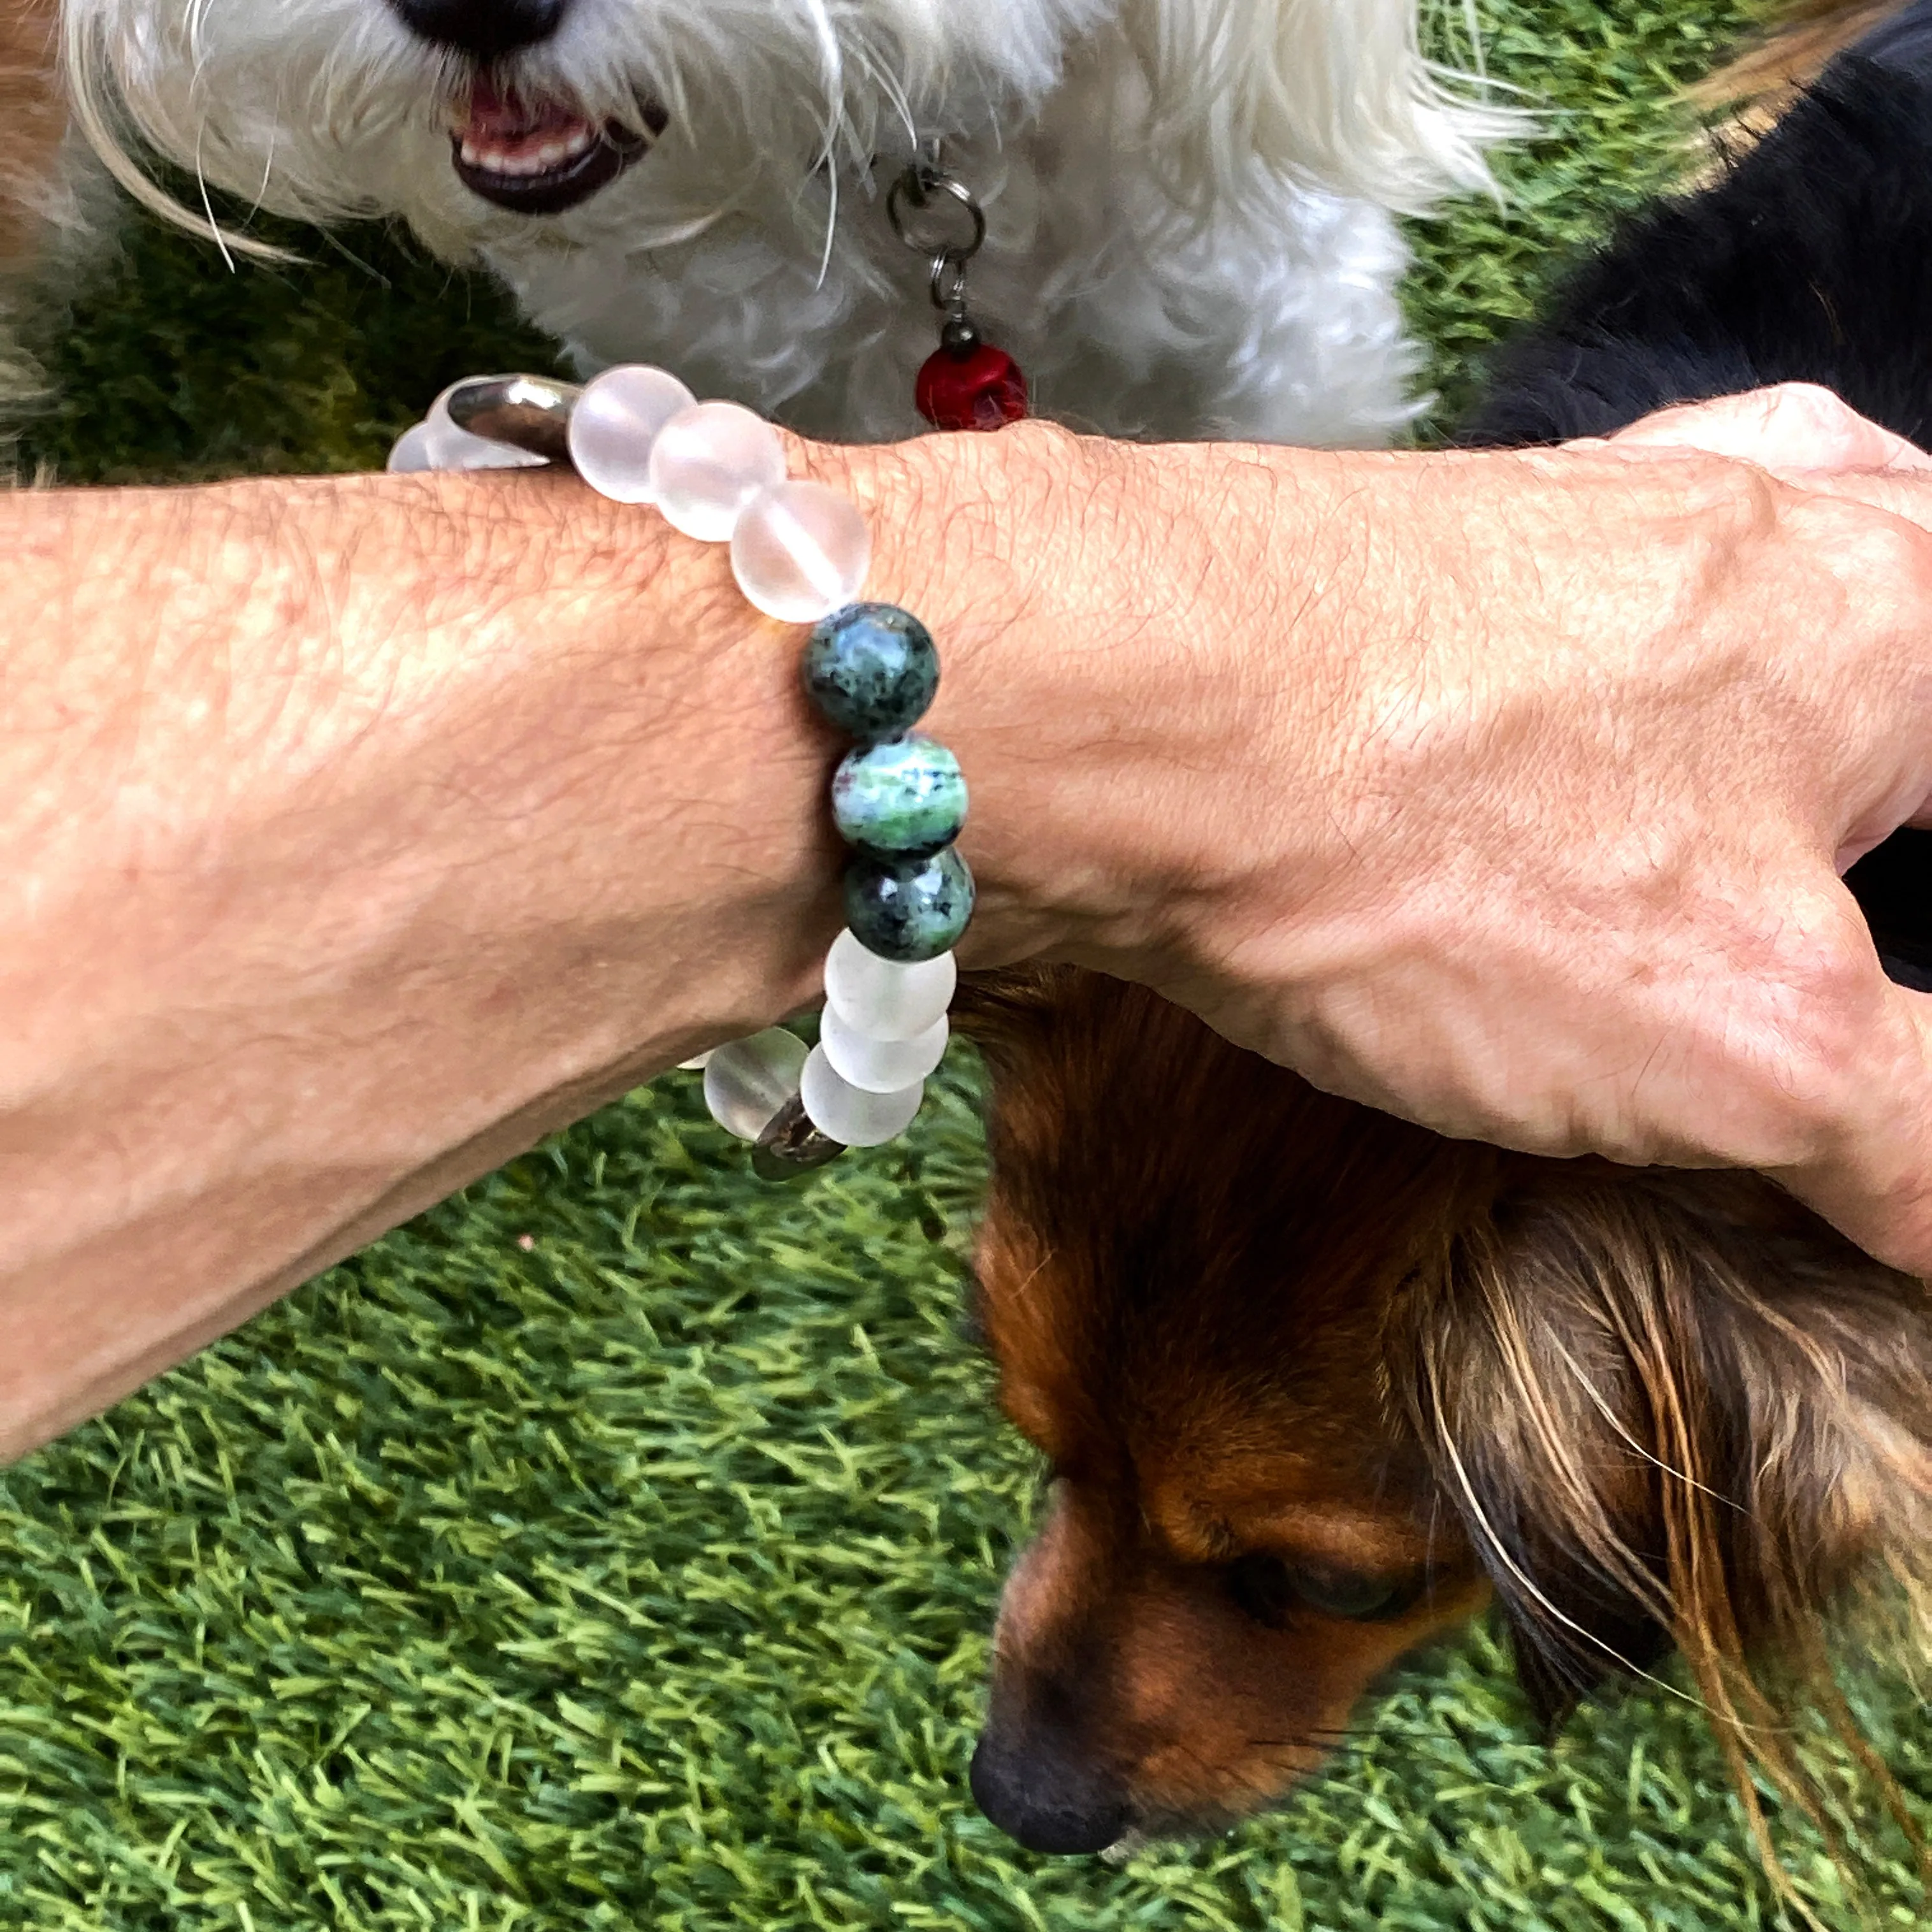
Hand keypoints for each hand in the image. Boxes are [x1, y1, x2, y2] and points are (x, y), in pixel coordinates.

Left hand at [854, 388, 1931, 1272]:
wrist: (1123, 708)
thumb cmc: (1443, 845)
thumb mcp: (1751, 1045)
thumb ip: (1917, 1132)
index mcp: (1899, 614)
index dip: (1914, 948)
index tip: (1871, 1039)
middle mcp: (1762, 517)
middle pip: (1912, 621)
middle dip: (1896, 769)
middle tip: (1868, 900)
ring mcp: (1589, 515)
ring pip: (1772, 586)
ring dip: (1799, 691)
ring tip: (1781, 826)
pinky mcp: (1439, 562)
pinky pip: (1605, 609)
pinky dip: (1646, 683)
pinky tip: (1591, 760)